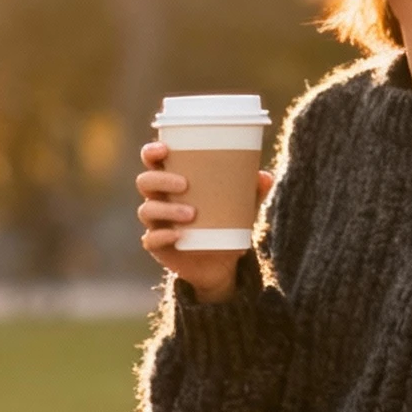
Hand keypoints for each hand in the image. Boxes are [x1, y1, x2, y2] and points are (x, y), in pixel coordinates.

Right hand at [137, 143, 272, 303]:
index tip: (164, 148)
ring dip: (167, 208)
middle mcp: (159, 199)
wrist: (221, 263)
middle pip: (146, 181)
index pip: (153, 161)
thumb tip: (265, 176)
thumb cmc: (225, 223)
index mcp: (172, 182)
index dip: (151, 152)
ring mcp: (156, 223)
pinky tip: (179, 235)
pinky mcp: (158, 246)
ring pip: (147, 210)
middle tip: (185, 184)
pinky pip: (151, 240)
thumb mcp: (242, 207)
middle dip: (162, 179)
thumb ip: (253, 192)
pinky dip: (163, 236)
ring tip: (192, 213)